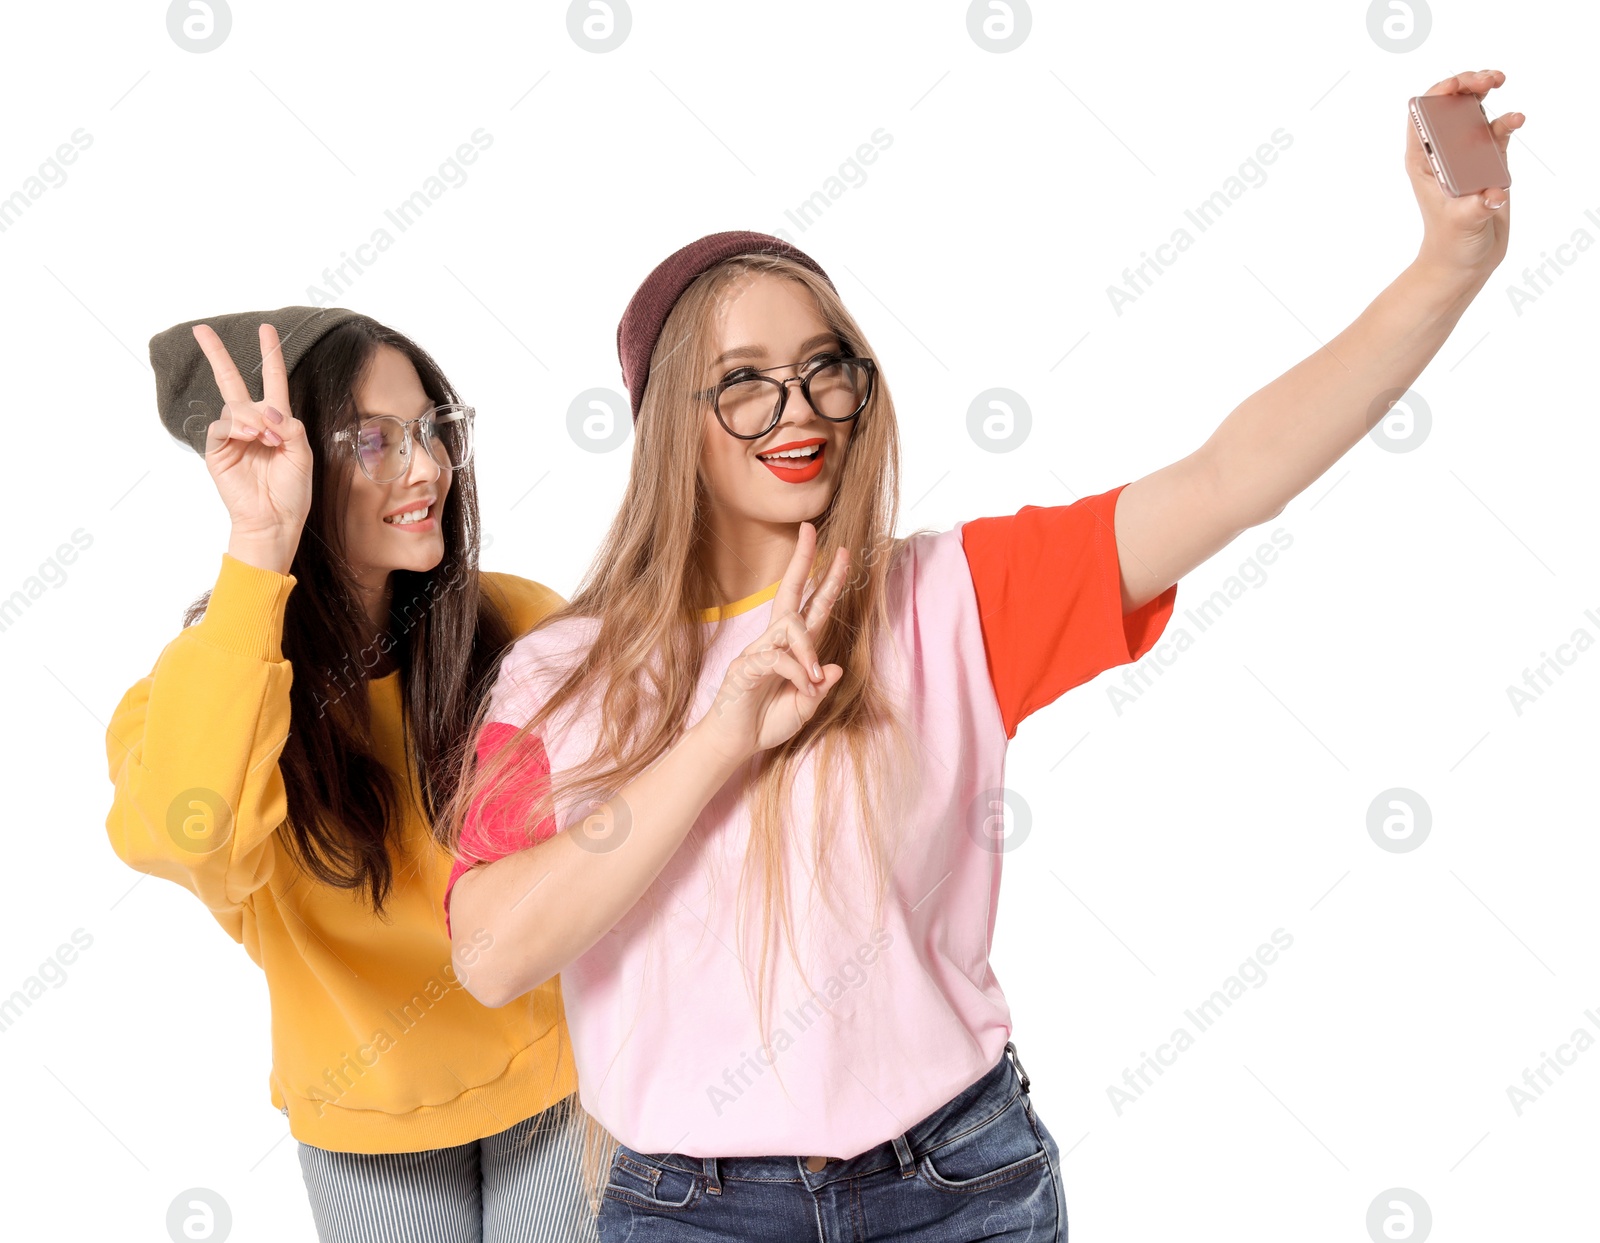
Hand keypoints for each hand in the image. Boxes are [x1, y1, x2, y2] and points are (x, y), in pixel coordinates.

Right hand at [193, 322, 312, 573]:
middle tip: (201, 330)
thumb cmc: (292, 492)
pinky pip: (223, 426)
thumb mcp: (303, 456)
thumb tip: (268, 409)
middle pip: (233, 382)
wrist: (274, 520)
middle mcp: (253, 425)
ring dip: (255, 418)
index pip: (272, 382)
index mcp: (278, 423)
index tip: (266, 329)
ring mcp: (233, 436)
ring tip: (269, 440)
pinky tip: (254, 437)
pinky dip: (239, 427)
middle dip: (218, 356)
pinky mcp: (218, 450)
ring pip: (236, 408)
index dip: (270, 356)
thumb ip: (291, 427)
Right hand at [696, 522, 849, 762]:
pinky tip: (803, 689)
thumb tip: (836, 667)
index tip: (843, 554)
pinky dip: (797, 673)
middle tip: (811, 530)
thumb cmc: (767, 722)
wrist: (734, 743)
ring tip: (813, 678)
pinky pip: (777, 658)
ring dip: (808, 649)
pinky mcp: (745, 666)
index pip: (813, 607)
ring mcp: (757, 650)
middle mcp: (775, 641)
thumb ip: (819, 688)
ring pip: (788, 625)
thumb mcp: (805, 707)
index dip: (829, 581)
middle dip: (803, 560)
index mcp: (793, 648)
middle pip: (790, 592)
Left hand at [1407, 69, 1521, 283]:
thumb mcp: (1460, 223)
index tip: (1459, 86)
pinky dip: (1506, 120)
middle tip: (1489, 80)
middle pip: (1449, 105)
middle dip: (1466, 84)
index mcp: (1423, 160)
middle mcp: (1442, 153)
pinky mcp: (1488, 163)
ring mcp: (1466, 155)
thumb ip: (1477, 207)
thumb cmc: (1451, 242)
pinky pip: (1496, 132)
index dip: (1438, 93)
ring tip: (1500, 81)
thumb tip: (1494, 196)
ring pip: (1472, 112)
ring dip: (1484, 93)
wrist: (1465, 260)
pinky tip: (1516, 119)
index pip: (1421, 115)